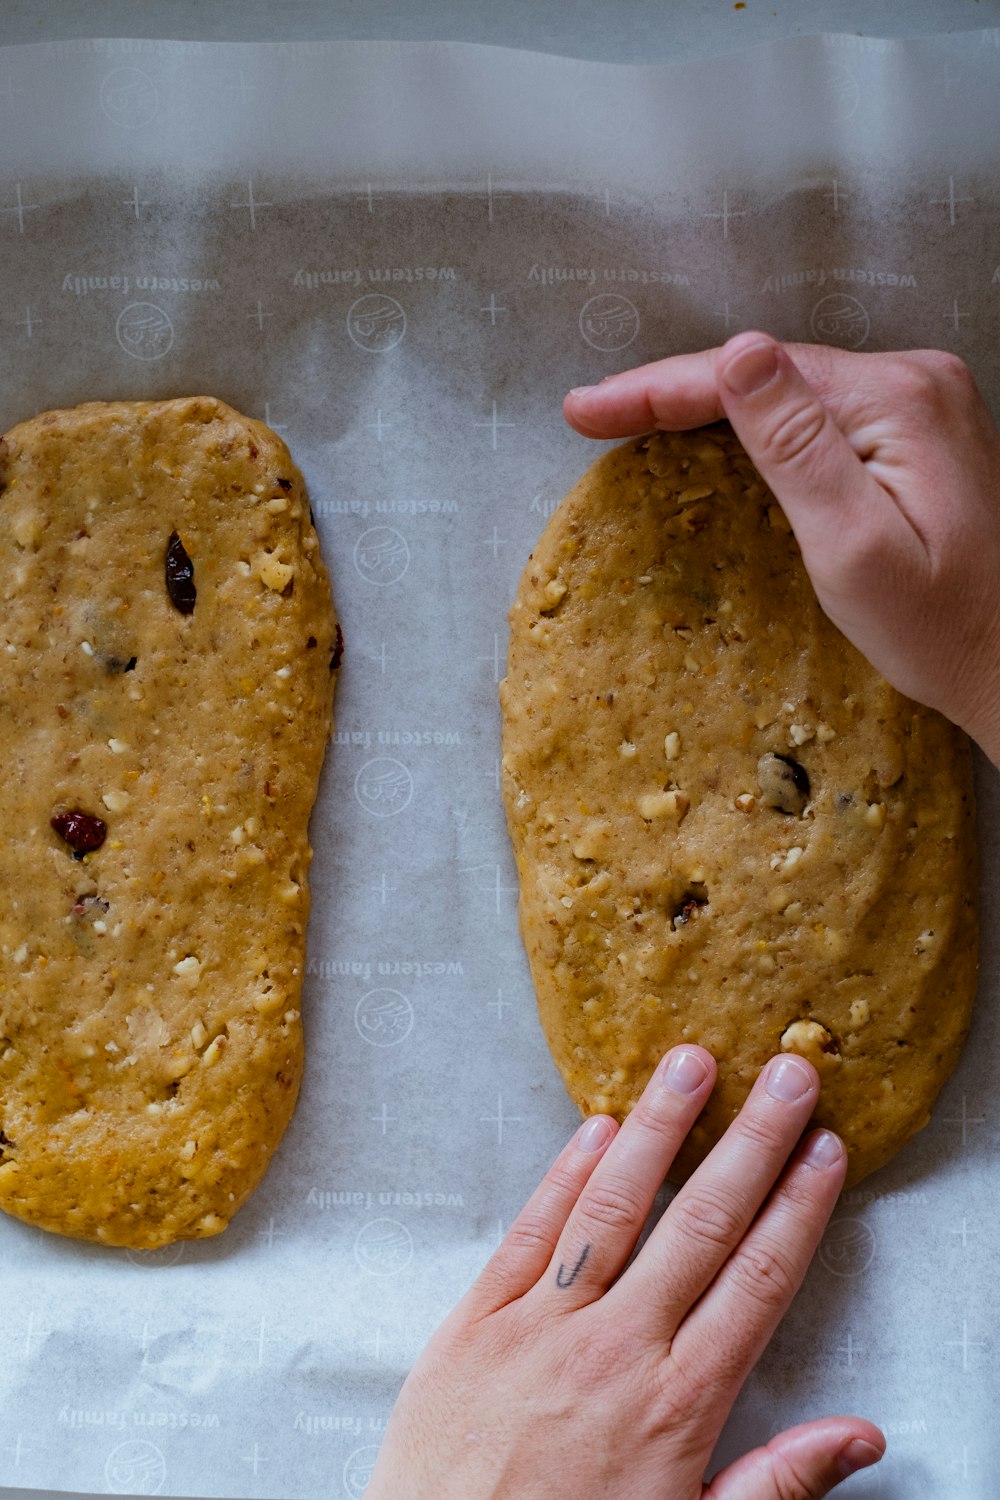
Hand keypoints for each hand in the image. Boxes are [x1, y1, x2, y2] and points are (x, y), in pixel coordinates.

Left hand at [365, 1047, 882, 1499]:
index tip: (825, 1150)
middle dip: (752, 1141)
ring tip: (690, 1062)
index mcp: (676, 1403)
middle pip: (700, 1223)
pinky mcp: (472, 1323)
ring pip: (613, 1205)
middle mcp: (615, 1349)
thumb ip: (777, 1484)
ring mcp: (539, 1327)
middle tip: (787, 1075)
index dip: (798, 1207)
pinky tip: (594, 1126)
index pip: (757, 1280)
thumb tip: (860, 1436)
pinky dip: (563, 1175)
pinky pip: (528, 1233)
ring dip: (657, 1127)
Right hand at [564, 334, 999, 765]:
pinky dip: (757, 424)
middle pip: (767, 371)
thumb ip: (795, 447)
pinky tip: (714, 434)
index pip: (750, 373)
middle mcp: (913, 382)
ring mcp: (920, 404)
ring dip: (709, 405)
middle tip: (593, 415)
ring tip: (632, 420)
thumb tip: (739, 356)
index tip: (588, 410)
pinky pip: (819, 413)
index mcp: (895, 400)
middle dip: (673, 393)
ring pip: (789, 388)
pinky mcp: (918, 433)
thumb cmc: (941, 628)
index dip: (658, 390)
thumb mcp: (853, 546)